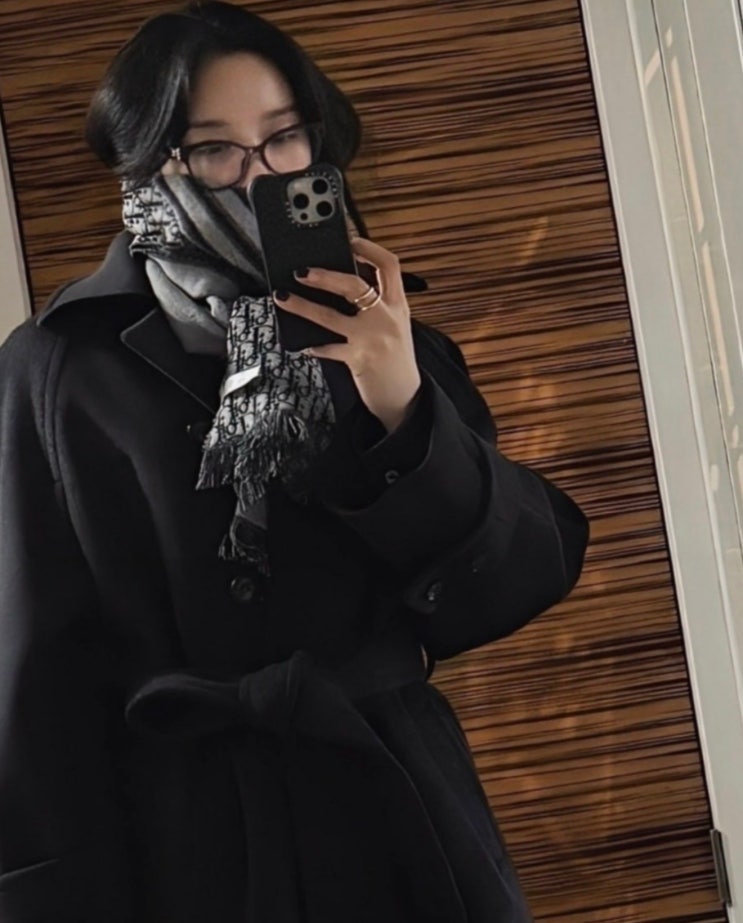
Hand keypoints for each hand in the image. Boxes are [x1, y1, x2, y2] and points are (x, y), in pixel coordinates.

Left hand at [273, 237, 421, 432]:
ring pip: (331, 316)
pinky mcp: (360, 359)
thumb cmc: (394, 360)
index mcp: (398, 305)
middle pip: (356, 284)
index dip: (369, 248)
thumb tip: (338, 281)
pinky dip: (314, 347)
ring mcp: (373, 339)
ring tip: (282, 297)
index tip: (349, 239)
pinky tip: (303, 346)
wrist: (406, 399)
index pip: (389, 266)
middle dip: (325, 274)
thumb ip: (376, 305)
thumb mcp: (394, 326)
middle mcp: (388, 318)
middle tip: (301, 270)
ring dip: (303, 305)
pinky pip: (329, 349)